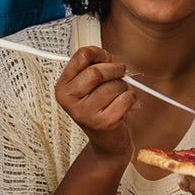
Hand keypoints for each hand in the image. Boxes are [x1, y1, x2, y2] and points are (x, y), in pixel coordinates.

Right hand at [55, 46, 138, 160]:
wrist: (107, 141)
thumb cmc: (101, 108)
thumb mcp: (90, 86)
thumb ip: (94, 66)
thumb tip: (105, 55)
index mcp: (63, 87)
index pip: (80, 56)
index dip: (99, 53)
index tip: (106, 58)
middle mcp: (69, 101)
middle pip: (96, 72)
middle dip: (115, 69)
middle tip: (121, 73)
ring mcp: (85, 113)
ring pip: (114, 85)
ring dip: (124, 86)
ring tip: (120, 95)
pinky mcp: (103, 123)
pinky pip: (125, 98)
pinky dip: (131, 98)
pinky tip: (126, 105)